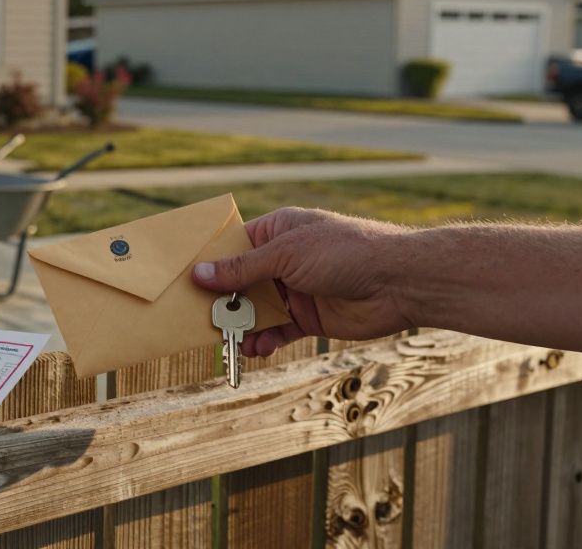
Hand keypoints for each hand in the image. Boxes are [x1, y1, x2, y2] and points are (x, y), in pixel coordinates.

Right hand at [192, 207, 414, 356]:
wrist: (399, 282)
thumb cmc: (345, 252)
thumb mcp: (286, 255)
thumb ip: (241, 268)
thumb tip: (199, 275)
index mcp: (276, 231)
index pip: (231, 246)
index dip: (208, 262)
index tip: (182, 280)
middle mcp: (282, 260)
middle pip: (238, 281)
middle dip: (219, 300)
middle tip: (198, 318)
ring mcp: (294, 289)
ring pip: (254, 309)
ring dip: (239, 325)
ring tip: (225, 340)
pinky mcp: (308, 318)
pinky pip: (276, 331)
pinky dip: (263, 341)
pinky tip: (254, 350)